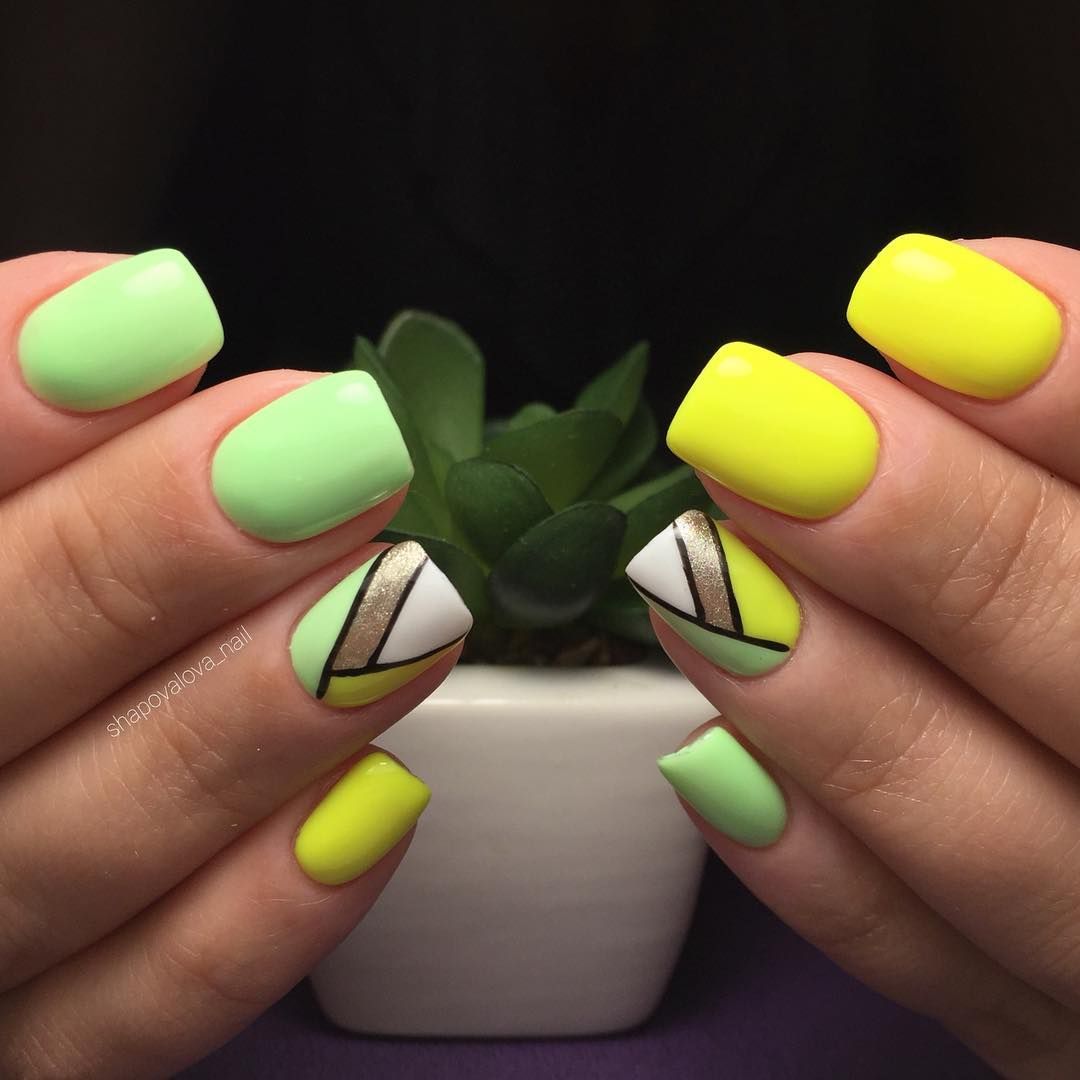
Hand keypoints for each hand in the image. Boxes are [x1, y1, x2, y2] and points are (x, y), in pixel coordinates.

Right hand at [0, 251, 470, 1077]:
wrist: (4, 727)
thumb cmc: (13, 598)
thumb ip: (10, 421)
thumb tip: (128, 315)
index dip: (4, 409)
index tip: (165, 314)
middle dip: (155, 552)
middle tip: (335, 446)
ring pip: (77, 847)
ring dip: (248, 721)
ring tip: (402, 602)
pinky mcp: (33, 1045)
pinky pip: (130, 1020)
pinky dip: (251, 927)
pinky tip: (380, 804)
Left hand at [628, 234, 1079, 1077]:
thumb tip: (965, 302)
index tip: (920, 293)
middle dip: (934, 541)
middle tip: (764, 418)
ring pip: (992, 843)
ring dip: (834, 698)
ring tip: (697, 569)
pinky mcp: (1041, 1031)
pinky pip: (923, 970)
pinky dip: (814, 869)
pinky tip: (709, 755)